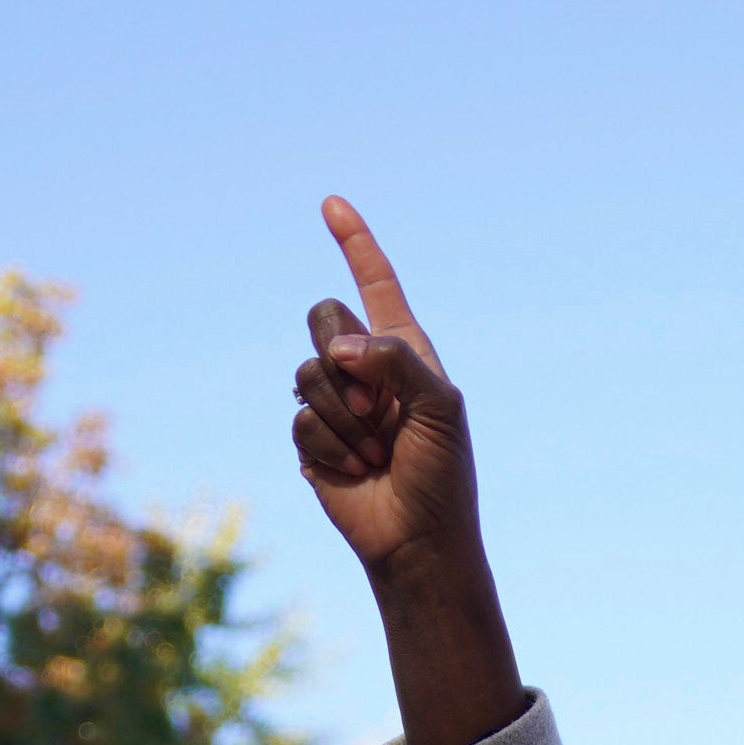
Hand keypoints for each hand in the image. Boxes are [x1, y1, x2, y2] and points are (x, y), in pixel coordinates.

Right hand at [294, 196, 474, 578]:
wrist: (418, 540)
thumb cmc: (443, 474)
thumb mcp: (439, 406)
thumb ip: (394, 361)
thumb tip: (337, 351)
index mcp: (404, 350)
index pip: (376, 284)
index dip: (355, 244)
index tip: (331, 204)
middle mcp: (365, 369)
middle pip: (323, 317)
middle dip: (341, 352)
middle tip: (373, 404)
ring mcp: (334, 404)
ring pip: (308, 371)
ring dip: (344, 416)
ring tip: (375, 451)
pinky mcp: (311, 440)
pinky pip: (301, 417)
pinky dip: (332, 445)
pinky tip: (357, 469)